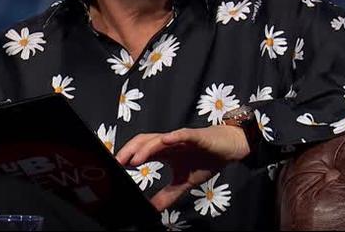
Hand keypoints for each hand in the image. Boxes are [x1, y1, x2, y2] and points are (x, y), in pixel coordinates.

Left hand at [115, 125, 249, 210]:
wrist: (229, 147)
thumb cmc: (206, 159)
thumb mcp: (184, 182)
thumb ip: (168, 194)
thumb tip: (154, 209)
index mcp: (164, 151)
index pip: (141, 151)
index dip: (127, 156)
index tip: (114, 168)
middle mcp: (169, 142)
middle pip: (144, 141)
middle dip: (130, 150)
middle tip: (117, 163)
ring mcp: (181, 138)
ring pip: (160, 139)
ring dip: (146, 148)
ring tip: (135, 159)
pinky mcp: (196, 136)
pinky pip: (183, 134)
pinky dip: (174, 136)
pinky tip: (166, 140)